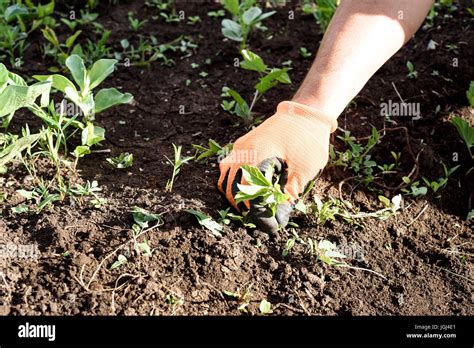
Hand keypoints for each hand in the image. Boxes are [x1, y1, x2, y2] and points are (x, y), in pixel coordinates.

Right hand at [218, 101, 336, 232]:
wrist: (307, 113)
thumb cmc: (308, 142)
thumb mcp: (303, 173)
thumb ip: (287, 197)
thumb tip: (278, 220)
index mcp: (255, 157)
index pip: (247, 194)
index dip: (258, 214)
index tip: (272, 225)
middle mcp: (242, 152)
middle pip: (230, 188)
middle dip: (244, 206)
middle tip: (264, 216)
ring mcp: (239, 147)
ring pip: (225, 178)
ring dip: (237, 194)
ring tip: (257, 205)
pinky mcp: (242, 145)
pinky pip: (229, 168)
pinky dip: (236, 182)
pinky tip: (253, 189)